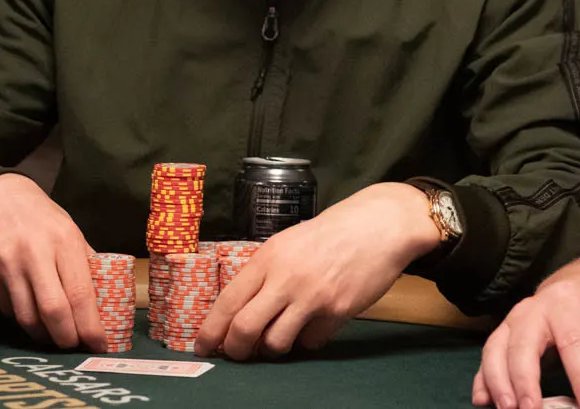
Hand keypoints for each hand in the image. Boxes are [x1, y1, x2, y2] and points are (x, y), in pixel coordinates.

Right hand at [0, 173, 104, 349]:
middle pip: (53, 311)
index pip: (80, 293)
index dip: (90, 325)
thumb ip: (85, 263)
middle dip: (67, 337)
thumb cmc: (40, 217)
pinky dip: (22, 318)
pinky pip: (7, 310)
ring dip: (43, 334)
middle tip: (74, 345)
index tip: (99, 343)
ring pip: (26, 317)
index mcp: (62, 240)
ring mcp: (4, 264)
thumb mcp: (70, 230)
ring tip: (54, 334)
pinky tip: (31, 313)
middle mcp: (32, 252)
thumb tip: (103, 301)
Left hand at [195, 182, 439, 360]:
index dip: (211, 329)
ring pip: (276, 343)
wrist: (377, 225)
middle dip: (236, 350)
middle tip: (238, 354)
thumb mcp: (288, 243)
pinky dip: (308, 340)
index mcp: (268, 257)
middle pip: (245, 328)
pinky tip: (315, 323)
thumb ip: (266, 273)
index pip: (228, 301)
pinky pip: (311, 342)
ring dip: (274, 347)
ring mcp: (312, 296)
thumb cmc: (331, 234)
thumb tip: (241, 310)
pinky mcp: (337, 311)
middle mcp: (286, 277)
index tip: (202, 345)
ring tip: (282, 335)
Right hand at [472, 273, 579, 408]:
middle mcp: (532, 310)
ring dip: (498, 382)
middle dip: (524, 381)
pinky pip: (486, 357)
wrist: (571, 288)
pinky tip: (482, 400)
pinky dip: (482, 380)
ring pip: (496, 350)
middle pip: (522, 345)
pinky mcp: (500, 334)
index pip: (572, 344)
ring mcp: (511, 321)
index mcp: (566, 306)